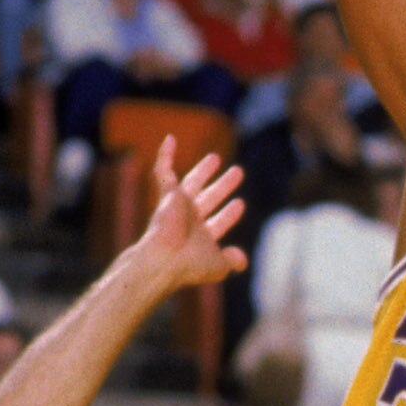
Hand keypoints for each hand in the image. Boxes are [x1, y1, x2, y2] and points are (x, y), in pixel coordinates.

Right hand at [135, 140, 248, 293]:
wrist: (165, 259)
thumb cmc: (190, 265)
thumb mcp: (218, 266)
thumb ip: (231, 261)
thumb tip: (243, 262)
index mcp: (200, 238)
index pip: (217, 222)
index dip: (229, 214)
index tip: (239, 203)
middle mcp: (188, 221)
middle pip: (209, 198)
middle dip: (223, 186)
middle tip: (238, 171)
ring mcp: (176, 207)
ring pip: (191, 183)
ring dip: (203, 170)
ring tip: (215, 157)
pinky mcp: (166, 194)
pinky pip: (162, 170)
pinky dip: (164, 155)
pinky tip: (170, 139)